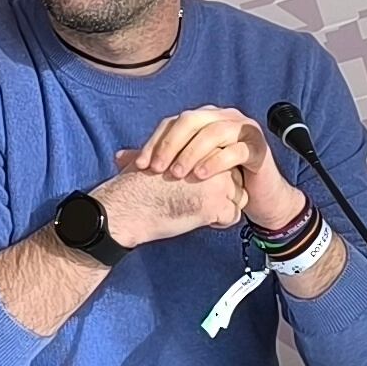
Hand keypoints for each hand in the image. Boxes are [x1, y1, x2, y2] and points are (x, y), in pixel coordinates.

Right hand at [90, 162, 243, 249]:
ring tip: (196, 208)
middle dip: (222, 191)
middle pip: (237, 178)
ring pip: (238, 197)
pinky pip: (233, 216)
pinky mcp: (217, 204)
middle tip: (195, 198)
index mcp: (202, 144)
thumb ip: (180, 150)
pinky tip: (198, 218)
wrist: (128, 206)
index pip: (226, 159)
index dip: (214, 175)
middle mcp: (214, 159)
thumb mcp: (160, 154)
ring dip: (222, 207)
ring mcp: (218, 182)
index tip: (196, 184)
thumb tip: (184, 152)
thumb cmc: (137, 184)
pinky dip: (219, 222)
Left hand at [125, 107, 304, 235]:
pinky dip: (216, 161)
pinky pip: (235, 149)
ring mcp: (242, 129)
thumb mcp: (186, 171)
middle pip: (190, 120)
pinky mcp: (257, 146)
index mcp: (202, 119)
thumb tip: (119, 158)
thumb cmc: (219, 181)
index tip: (140, 166)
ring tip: (179, 174)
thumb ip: (157, 161)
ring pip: (213, 132)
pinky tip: (202, 176)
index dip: (154, 142)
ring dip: (192, 152)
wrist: (256, 196)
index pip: (172, 123)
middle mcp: (221, 117)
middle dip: (171, 145)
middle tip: (157, 170)